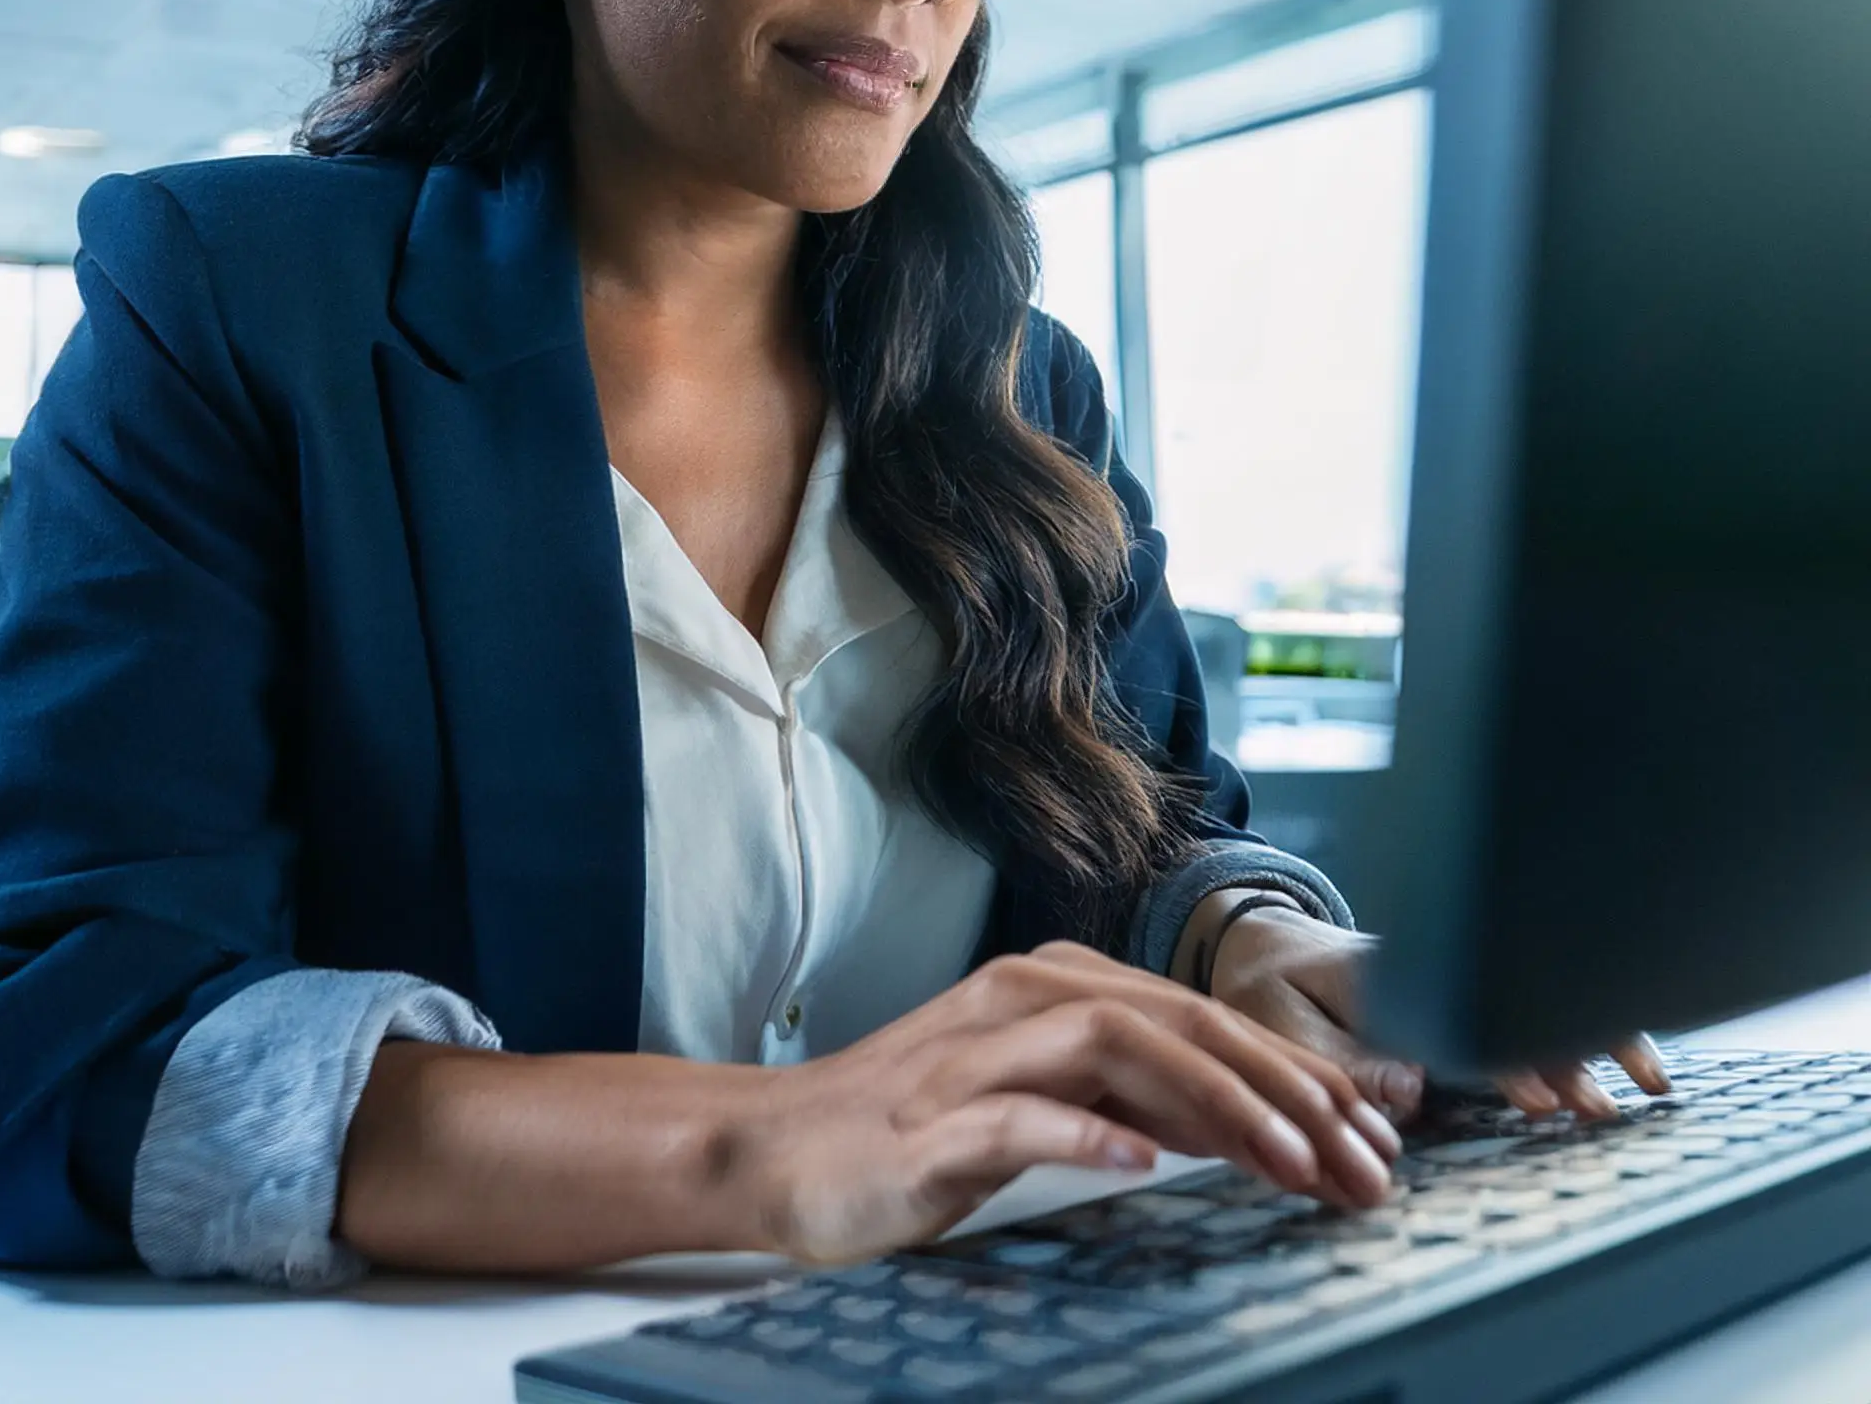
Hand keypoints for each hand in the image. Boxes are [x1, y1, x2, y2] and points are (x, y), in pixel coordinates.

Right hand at [735, 941, 1401, 1265]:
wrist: (776, 1152)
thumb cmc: (915, 1132)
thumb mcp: (1049, 1108)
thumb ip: (1138, 1101)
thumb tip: (1257, 1124)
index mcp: (1057, 989)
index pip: (1203, 1017)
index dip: (1300, 1068)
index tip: (1379, 1126)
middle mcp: (1023, 999)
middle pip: (1179, 1019)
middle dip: (1288, 1085)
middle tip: (1367, 1154)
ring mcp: (973, 1053)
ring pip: (1117, 1047)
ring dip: (1215, 1103)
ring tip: (1292, 1160)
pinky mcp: (928, 1118)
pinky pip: (1017, 1116)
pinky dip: (1086, 1133)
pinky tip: (1145, 1165)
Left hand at [1201, 897, 1672, 1121]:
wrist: (1265, 942)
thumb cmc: (1270, 985)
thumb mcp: (1280, 1019)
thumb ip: (1341, 1058)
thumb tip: (1411, 1091)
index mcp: (1387, 977)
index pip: (1464, 1018)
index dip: (1505, 1060)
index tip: (1541, 1099)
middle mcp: (1434, 972)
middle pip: (1518, 1006)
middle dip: (1571, 1052)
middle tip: (1612, 1104)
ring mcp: (1454, 980)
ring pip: (1537, 1003)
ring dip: (1595, 1038)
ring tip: (1653, 1082)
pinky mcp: (1464, 994)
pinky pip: (1529, 1006)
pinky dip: (1582, 1029)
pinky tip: (1629, 1058)